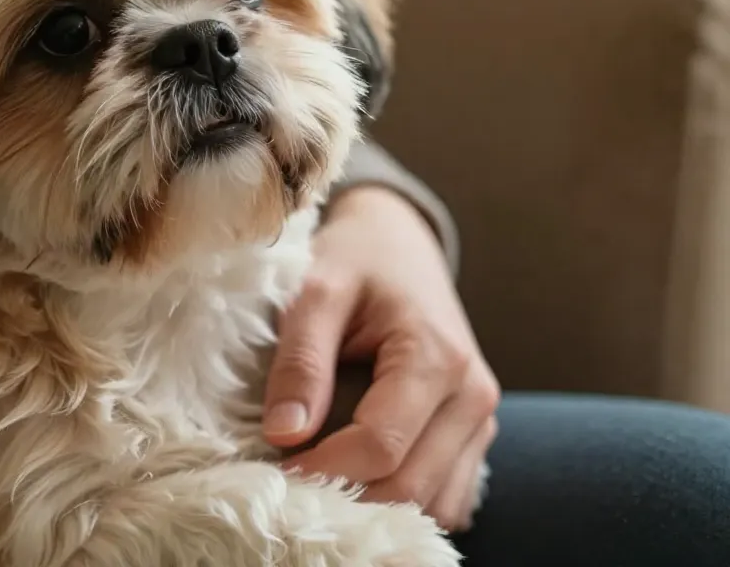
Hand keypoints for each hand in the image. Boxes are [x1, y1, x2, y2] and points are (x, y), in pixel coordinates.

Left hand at [262, 185, 499, 531]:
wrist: (399, 244)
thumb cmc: (356, 260)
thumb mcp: (317, 291)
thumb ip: (301, 361)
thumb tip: (283, 434)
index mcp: (438, 355)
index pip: (381, 446)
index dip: (323, 469)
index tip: (273, 470)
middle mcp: (473, 395)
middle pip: (410, 487)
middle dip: (346, 499)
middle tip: (289, 487)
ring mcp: (481, 419)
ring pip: (432, 504)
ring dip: (374, 509)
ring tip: (320, 482)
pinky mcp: (474, 434)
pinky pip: (446, 498)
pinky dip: (402, 505)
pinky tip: (357, 480)